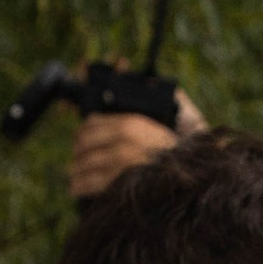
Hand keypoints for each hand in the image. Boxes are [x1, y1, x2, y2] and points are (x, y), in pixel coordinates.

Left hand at [65, 88, 205, 204]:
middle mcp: (124, 140)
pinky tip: (76, 188)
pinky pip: (89, 183)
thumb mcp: (163, 123)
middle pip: (84, 143)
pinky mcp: (119, 182)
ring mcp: (121, 162)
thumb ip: (146, 105)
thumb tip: (123, 75)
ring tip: (74, 175)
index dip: (82, 132)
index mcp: (131, 123)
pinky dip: (79, 186)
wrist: (189, 177)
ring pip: (84, 163)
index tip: (79, 139)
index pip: (92, 123)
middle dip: (78, 152)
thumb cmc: (173, 152)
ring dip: (76, 170)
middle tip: (76, 159)